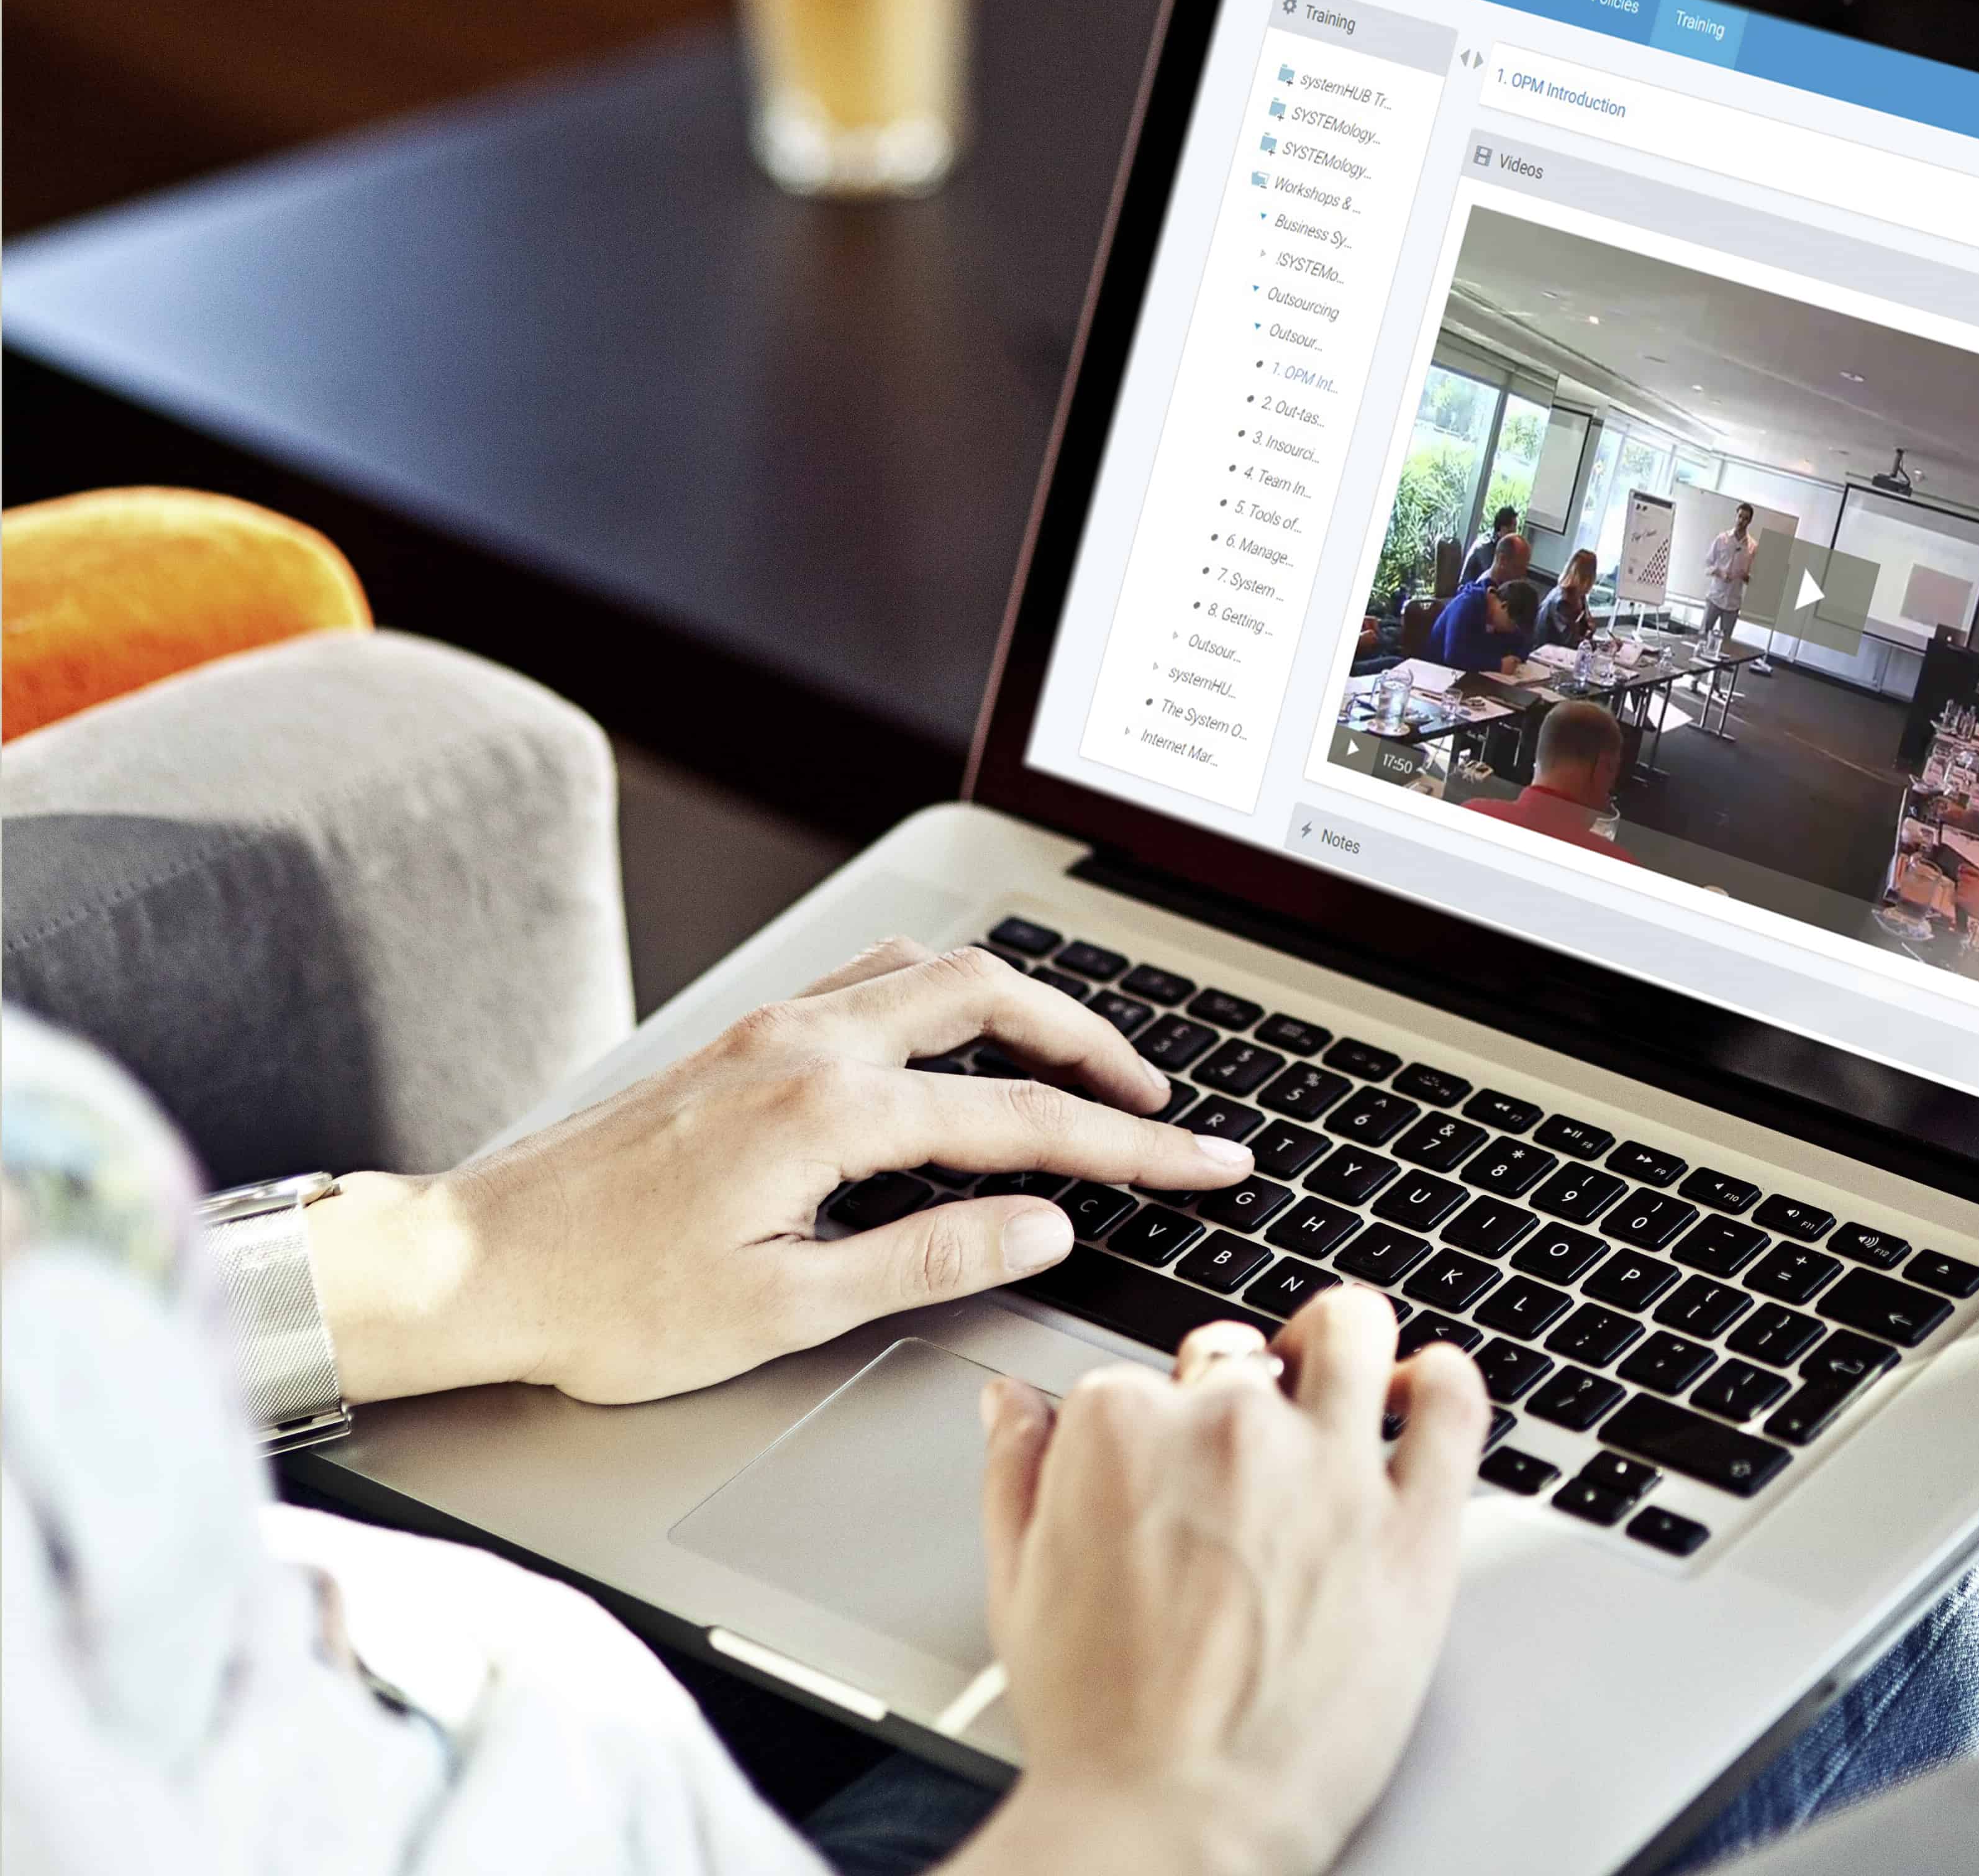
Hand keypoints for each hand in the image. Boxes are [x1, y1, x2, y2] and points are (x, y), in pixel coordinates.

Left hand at [310, 940, 1253, 1404]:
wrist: (471, 1266)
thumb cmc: (605, 1303)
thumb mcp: (783, 1309)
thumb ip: (928, 1257)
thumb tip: (1043, 1226)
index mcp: (827, 1111)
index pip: (1022, 1118)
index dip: (1130, 1144)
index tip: (1204, 1161)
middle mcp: (803, 1046)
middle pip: (991, 1000)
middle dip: (1093, 1044)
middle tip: (1158, 1102)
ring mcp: (768, 1033)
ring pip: (930, 973)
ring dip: (1020, 1007)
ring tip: (1076, 1064)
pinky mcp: (741, 1045)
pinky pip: (871, 983)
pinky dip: (944, 1000)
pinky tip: (955, 1043)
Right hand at [956, 1294, 1486, 1875]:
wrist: (1176, 1821)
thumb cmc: (1099, 1725)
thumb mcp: (1018, 1588)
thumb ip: (1017, 1473)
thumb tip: (1010, 1402)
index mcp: (1122, 1428)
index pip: (1143, 1378)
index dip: (1155, 1427)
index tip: (1165, 1472)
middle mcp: (1230, 1424)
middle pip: (1243, 1356)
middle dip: (1238, 1392)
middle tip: (1243, 1458)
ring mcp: (1330, 1466)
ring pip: (1354, 1333)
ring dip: (1343, 1347)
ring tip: (1343, 1383)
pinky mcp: (1413, 1520)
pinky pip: (1452, 1405)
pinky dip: (1442, 1380)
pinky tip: (1424, 1389)